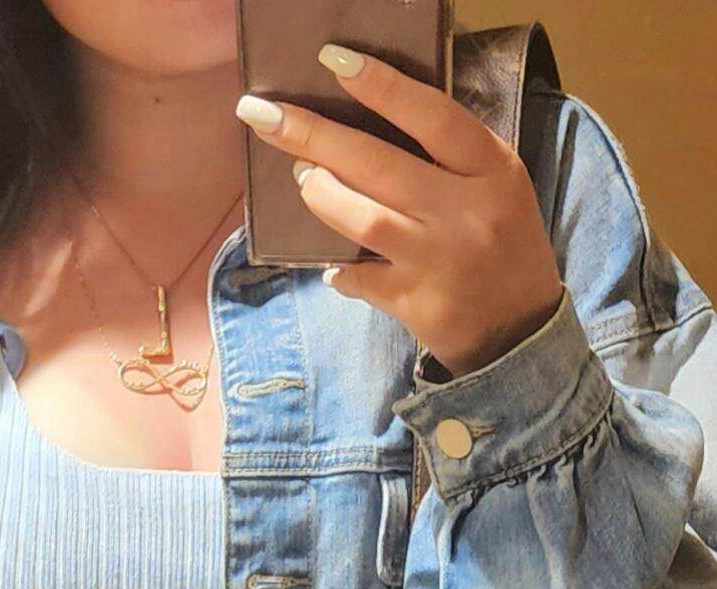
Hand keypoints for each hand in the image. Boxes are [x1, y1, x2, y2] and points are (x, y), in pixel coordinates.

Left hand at [236, 42, 564, 377]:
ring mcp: (439, 261)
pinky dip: (340, 271)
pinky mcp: (417, 304)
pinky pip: (362, 279)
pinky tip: (330, 264)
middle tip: (266, 117)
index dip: (382, 86)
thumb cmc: (502, 244)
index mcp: (491, 170)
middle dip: (315, 136)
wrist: (519, 330)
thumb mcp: (496, 185)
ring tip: (302, 178)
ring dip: (322, 195)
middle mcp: (466, 212)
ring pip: (366, 219)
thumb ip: (449, 154)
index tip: (333, 60)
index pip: (433, 116)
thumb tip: (369, 126)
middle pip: (380, 164)